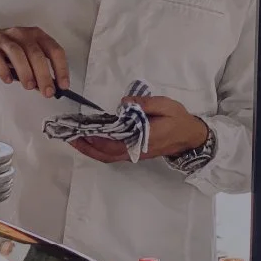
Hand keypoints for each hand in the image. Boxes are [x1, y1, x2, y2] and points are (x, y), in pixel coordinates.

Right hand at [0, 26, 69, 97]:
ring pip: (18, 53)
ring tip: (29, 87)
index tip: (63, 85)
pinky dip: (4, 70)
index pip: (54, 50)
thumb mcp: (25, 58)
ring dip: (26, 72)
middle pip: (36, 53)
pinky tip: (8, 80)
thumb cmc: (6, 53)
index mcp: (36, 35)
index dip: (61, 68)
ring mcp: (4, 39)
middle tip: (47, 92)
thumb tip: (48, 87)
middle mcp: (22, 34)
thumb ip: (36, 71)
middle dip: (44, 75)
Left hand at [71, 96, 208, 163]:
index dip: (97, 139)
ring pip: (107, 156)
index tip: (82, 131)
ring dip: (89, 150)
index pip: (114, 142)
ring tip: (74, 139)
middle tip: (69, 137)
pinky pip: (111, 155)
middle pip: (105, 154)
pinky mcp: (133, 153)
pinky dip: (98, 150)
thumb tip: (124, 104)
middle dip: (86, 146)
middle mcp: (135, 150)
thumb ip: (146, 104)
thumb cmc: (179, 120)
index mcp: (143, 139)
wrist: (190, 137)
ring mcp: (133, 154)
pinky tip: (89, 141)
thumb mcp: (167, 105)